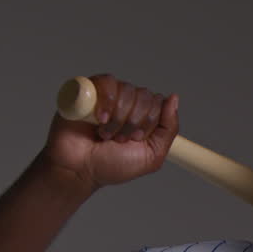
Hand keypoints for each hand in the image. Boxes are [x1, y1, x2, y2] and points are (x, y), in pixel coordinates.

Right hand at [41, 73, 179, 189]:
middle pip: (144, 95)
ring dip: (118, 117)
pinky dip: (106, 101)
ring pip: (127, 90)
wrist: (78, 169)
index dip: (149, 121)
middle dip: (133, 122)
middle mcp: (127, 103)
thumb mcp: (152, 155)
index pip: (158, 103)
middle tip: (119, 139)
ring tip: (105, 134)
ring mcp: (108, 95)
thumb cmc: (111, 165)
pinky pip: (106, 81)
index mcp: (143, 116)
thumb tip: (174, 98)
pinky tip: (99, 118)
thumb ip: (169, 129)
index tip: (135, 139)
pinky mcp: (89, 90)